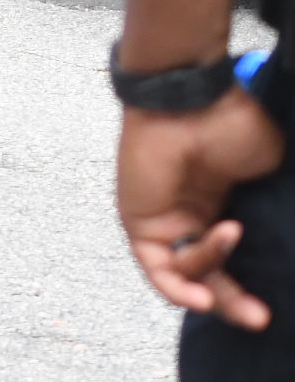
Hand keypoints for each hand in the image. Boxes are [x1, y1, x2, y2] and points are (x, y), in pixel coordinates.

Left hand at [123, 89, 286, 329]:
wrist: (192, 98)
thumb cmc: (230, 122)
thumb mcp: (263, 169)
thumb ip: (267, 204)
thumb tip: (281, 230)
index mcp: (220, 203)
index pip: (233, 257)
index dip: (252, 283)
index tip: (276, 303)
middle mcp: (190, 214)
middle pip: (208, 275)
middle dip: (234, 303)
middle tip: (260, 319)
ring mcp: (163, 217)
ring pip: (184, 274)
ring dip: (211, 282)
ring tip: (230, 249)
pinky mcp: (138, 219)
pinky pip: (156, 266)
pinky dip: (177, 286)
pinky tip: (202, 298)